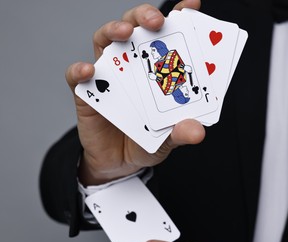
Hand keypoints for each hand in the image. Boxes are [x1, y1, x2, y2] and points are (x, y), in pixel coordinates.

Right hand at [65, 0, 201, 185]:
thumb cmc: (146, 142)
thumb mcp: (169, 139)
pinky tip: (89, 70)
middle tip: (157, 20)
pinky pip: (77, 76)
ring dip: (113, 30)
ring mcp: (109, 76)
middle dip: (144, 16)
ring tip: (124, 33)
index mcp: (156, 71)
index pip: (167, 37)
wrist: (119, 165)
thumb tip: (196, 131)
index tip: (190, 6)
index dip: (178, 17)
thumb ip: (181, 132)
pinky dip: (80, 70)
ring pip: (105, 40)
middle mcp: (133, 66)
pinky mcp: (87, 93)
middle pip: (134, 28)